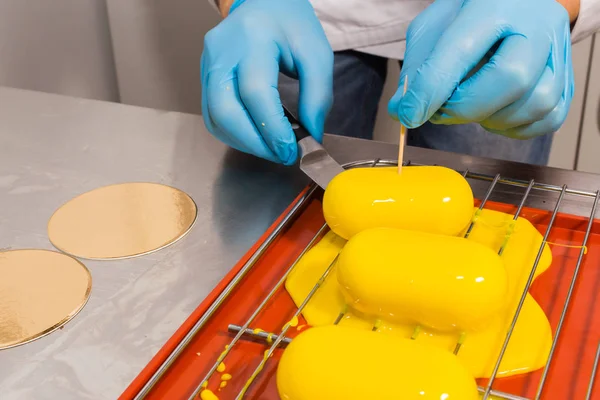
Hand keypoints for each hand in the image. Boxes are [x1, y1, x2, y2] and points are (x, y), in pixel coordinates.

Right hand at [201, 0, 332, 164]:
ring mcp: (208, 65)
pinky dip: (234, 134)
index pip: (255, 92)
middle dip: (254, 143)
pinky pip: (212, 115)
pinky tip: (256, 138)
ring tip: (272, 149)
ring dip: (244, 142)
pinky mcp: (205, 77)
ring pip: (215, 117)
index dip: (272, 128)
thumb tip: (312, 134)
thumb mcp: (316, 54)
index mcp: (251, 39)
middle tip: (280, 156)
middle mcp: (222, 52)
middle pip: (225, 109)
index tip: (291, 149)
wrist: (263, 4)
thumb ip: (317, 95)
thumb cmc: (289, 25)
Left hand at [388, 0, 574, 138]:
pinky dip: (516, 127)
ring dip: (493, 119)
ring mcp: (557, 51)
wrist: (515, 4)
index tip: (410, 114)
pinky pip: (549, 118)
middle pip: (511, 80)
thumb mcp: (434, 27)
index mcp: (495, 4)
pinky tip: (496, 113)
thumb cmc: (472, 15)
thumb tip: (401, 110)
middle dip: (466, 107)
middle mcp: (536, 24)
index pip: (462, 51)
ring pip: (536, 103)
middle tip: (442, 111)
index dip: (432, 90)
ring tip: (471, 105)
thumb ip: (417, 68)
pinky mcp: (566, 79)